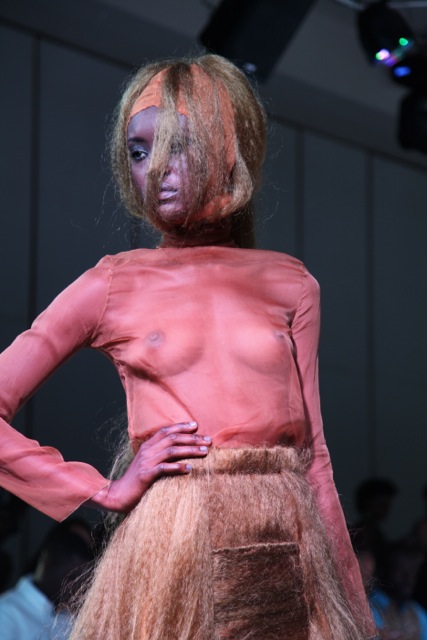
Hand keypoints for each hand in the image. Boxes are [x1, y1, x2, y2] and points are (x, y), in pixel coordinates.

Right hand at [89, 421, 210, 512]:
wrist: (117, 494)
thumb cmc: (135, 480)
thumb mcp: (146, 463)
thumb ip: (158, 455)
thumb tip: (177, 450)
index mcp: (147, 446)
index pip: (166, 430)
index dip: (181, 426)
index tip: (196, 425)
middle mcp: (147, 451)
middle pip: (172, 439)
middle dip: (192, 438)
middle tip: (208, 440)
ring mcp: (146, 462)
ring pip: (171, 451)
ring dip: (190, 450)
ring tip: (205, 452)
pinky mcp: (145, 475)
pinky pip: (164, 468)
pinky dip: (178, 467)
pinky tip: (189, 468)